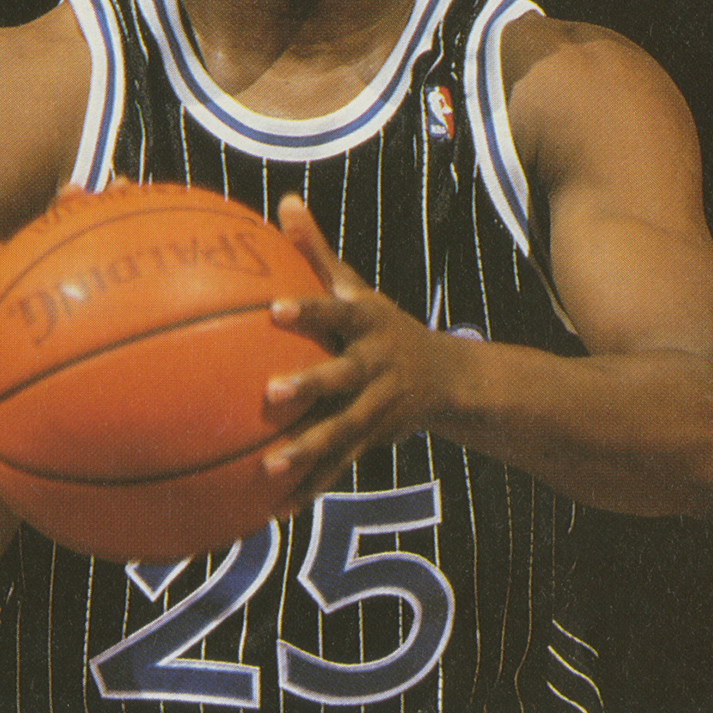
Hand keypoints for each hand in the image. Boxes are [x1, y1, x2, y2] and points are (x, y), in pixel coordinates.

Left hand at [262, 195, 449, 515]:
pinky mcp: (371, 442)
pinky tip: (271, 511)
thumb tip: (283, 200)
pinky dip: (308, 489)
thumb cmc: (378, 324)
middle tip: (270, 395)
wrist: (445, 378)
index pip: (336, 314)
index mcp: (366, 326)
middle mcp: (374, 368)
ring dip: (307, 452)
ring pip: (340, 432)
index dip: (309, 312)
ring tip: (268, 468)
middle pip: (341, 378)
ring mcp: (376, 409)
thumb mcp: (355, 287)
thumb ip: (316, 250)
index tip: (274, 311)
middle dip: (309, 386)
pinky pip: (337, 468)